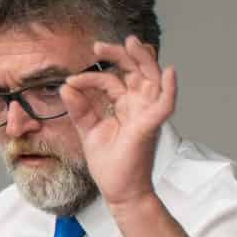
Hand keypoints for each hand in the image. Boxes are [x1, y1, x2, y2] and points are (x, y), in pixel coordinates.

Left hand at [58, 37, 173, 208]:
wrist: (119, 192)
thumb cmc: (110, 164)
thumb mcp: (89, 131)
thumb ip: (80, 109)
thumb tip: (66, 87)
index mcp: (125, 105)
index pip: (112, 80)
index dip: (91, 77)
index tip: (70, 82)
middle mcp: (139, 106)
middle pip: (136, 70)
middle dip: (120, 54)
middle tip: (98, 47)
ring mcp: (146, 114)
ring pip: (152, 79)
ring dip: (144, 60)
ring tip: (133, 44)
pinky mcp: (150, 126)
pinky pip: (165, 105)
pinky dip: (169, 90)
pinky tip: (169, 73)